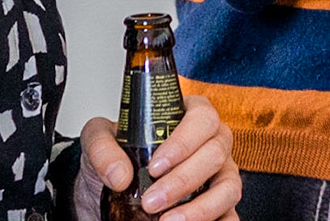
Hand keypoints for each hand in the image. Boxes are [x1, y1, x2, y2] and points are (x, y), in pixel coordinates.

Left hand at [77, 96, 240, 219]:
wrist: (110, 191)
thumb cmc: (118, 156)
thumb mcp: (99, 141)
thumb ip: (102, 148)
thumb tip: (119, 174)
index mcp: (189, 118)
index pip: (202, 118)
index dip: (183, 142)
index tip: (155, 166)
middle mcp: (211, 144)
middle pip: (215, 154)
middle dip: (183, 181)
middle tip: (152, 201)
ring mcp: (220, 176)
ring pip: (228, 188)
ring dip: (201, 208)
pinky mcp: (220, 206)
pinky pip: (230, 216)